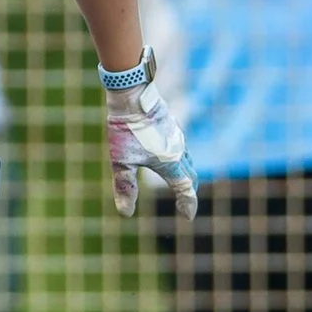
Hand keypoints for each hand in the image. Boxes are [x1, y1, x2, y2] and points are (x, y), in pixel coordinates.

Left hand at [105, 57, 198, 219]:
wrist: (132, 95)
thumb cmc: (125, 129)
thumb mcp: (121, 162)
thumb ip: (125, 188)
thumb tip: (125, 214)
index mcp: (170, 163)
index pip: (185, 189)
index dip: (188, 204)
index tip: (187, 217)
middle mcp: (178, 150)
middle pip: (190, 176)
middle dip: (189, 192)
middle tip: (185, 204)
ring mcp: (177, 136)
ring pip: (187, 161)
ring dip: (187, 175)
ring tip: (180, 184)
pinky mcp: (172, 126)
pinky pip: (181, 148)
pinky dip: (181, 160)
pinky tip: (170, 157)